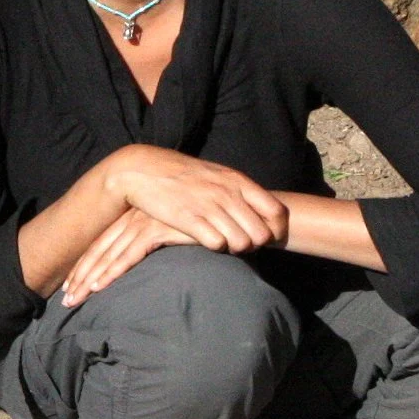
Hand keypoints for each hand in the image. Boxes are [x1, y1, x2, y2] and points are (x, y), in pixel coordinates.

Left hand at [62, 208, 201, 304]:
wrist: (231, 206)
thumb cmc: (207, 221)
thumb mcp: (174, 230)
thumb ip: (159, 240)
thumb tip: (146, 261)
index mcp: (136, 214)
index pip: (103, 243)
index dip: (86, 264)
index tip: (72, 283)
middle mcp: (135, 216)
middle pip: (99, 250)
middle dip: (80, 275)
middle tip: (66, 298)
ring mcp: (144, 221)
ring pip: (108, 255)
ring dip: (89, 279)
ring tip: (73, 299)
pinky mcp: (157, 228)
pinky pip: (128, 255)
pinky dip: (112, 271)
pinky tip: (99, 286)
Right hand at [101, 146, 288, 255]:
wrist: (143, 169)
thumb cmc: (182, 173)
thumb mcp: (216, 174)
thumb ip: (237, 189)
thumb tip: (259, 207)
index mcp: (238, 181)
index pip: (276, 211)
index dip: (276, 229)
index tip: (267, 236)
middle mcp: (228, 193)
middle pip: (261, 233)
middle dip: (256, 244)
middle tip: (243, 244)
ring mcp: (209, 206)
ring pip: (242, 242)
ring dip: (236, 249)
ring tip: (226, 244)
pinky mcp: (189, 219)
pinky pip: (217, 244)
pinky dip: (216, 248)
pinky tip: (208, 242)